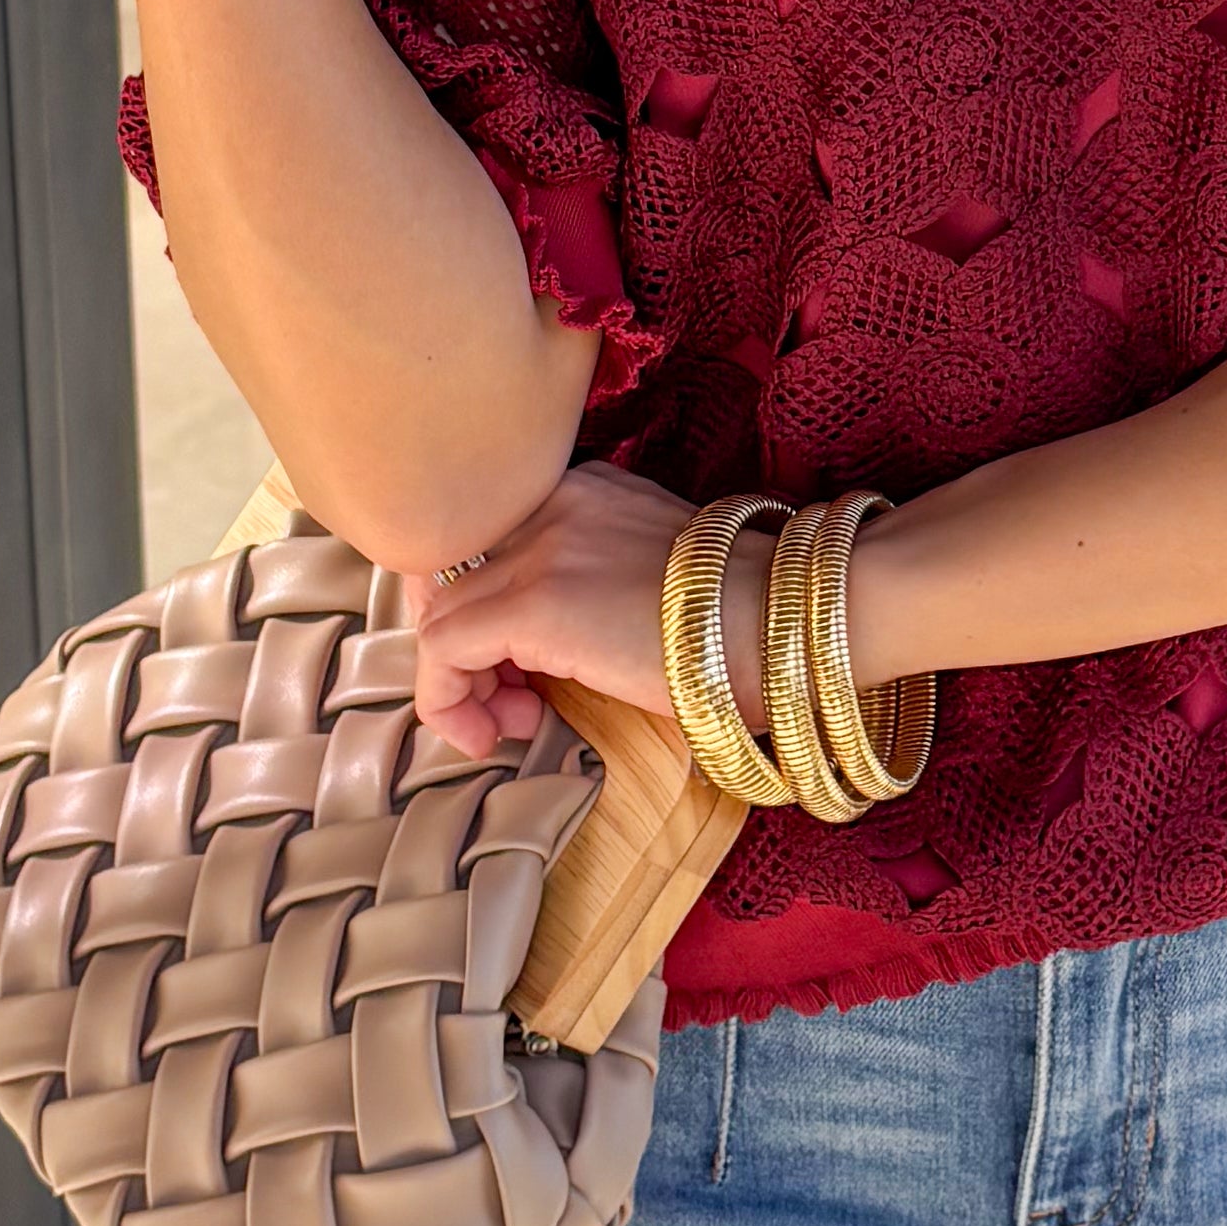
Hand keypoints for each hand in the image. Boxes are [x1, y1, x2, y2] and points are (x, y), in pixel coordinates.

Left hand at [410, 457, 717, 756]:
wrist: (784, 622)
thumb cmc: (747, 620)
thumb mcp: (660, 575)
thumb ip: (597, 580)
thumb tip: (559, 641)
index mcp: (583, 490)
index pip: (485, 543)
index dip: (480, 610)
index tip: (515, 667)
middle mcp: (551, 503)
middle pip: (452, 577)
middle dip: (467, 650)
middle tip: (511, 702)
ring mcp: (539, 548)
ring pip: (441, 615)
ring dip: (463, 685)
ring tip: (513, 723)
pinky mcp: (533, 604)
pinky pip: (444, 651)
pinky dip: (450, 703)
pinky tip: (494, 735)